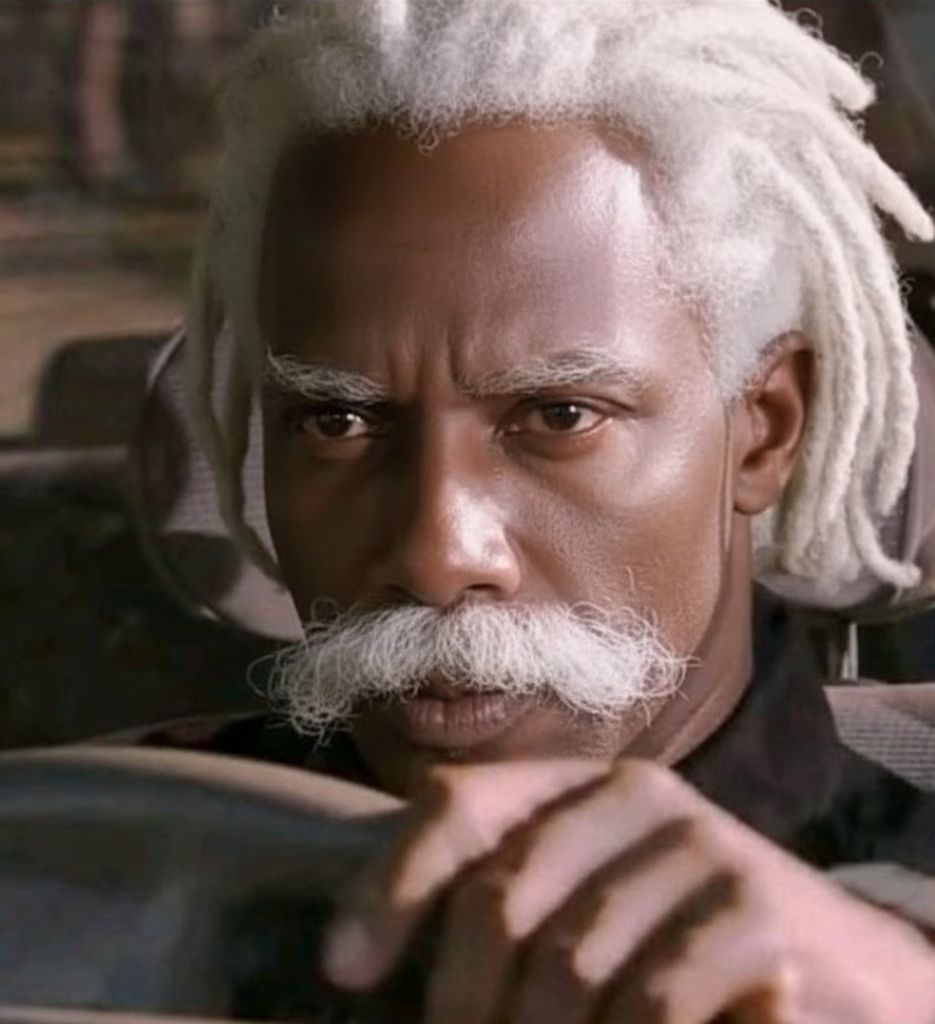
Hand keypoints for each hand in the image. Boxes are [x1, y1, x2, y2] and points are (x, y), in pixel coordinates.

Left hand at [323, 759, 934, 1023]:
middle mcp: (634, 795)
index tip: (346, 971)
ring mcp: (699, 846)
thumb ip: (507, 905)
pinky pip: (651, 1001)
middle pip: (501, 897)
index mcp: (577, 785)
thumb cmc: (683, 940)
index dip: (391, 885)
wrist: (840, 966)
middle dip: (464, 999)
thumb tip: (353, 959)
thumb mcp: (587, 905)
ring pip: (570, 965)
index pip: (459, 805)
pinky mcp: (755, 910)